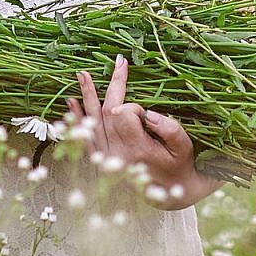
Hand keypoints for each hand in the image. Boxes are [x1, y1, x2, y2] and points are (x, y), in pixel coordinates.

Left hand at [68, 54, 217, 210]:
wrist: (172, 193)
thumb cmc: (180, 166)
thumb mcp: (184, 147)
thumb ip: (169, 129)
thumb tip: (149, 113)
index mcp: (137, 150)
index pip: (124, 115)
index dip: (134, 107)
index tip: (146, 113)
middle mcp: (116, 154)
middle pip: (107, 113)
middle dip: (112, 86)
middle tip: (118, 63)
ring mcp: (105, 158)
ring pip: (92, 121)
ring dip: (87, 96)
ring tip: (82, 75)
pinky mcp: (101, 160)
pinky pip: (84, 137)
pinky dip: (77, 119)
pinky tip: (72, 102)